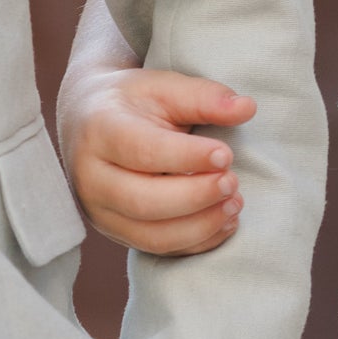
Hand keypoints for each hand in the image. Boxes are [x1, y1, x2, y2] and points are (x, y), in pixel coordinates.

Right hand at [59, 64, 254, 255]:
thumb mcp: (164, 87)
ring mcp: (100, 212)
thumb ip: (204, 97)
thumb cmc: (134, 103)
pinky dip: (198, 242)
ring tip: (235, 203)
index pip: (143, 152)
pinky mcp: (117, 234)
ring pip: (152, 236)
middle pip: (144, 202)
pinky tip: (225, 221)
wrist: (89, 123)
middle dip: (196, 196)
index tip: (226, 155)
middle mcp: (91, 178)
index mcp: (99, 131)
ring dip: (201, 225)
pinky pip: (160, 251)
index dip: (188, 157)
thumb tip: (247, 108)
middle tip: (233, 182)